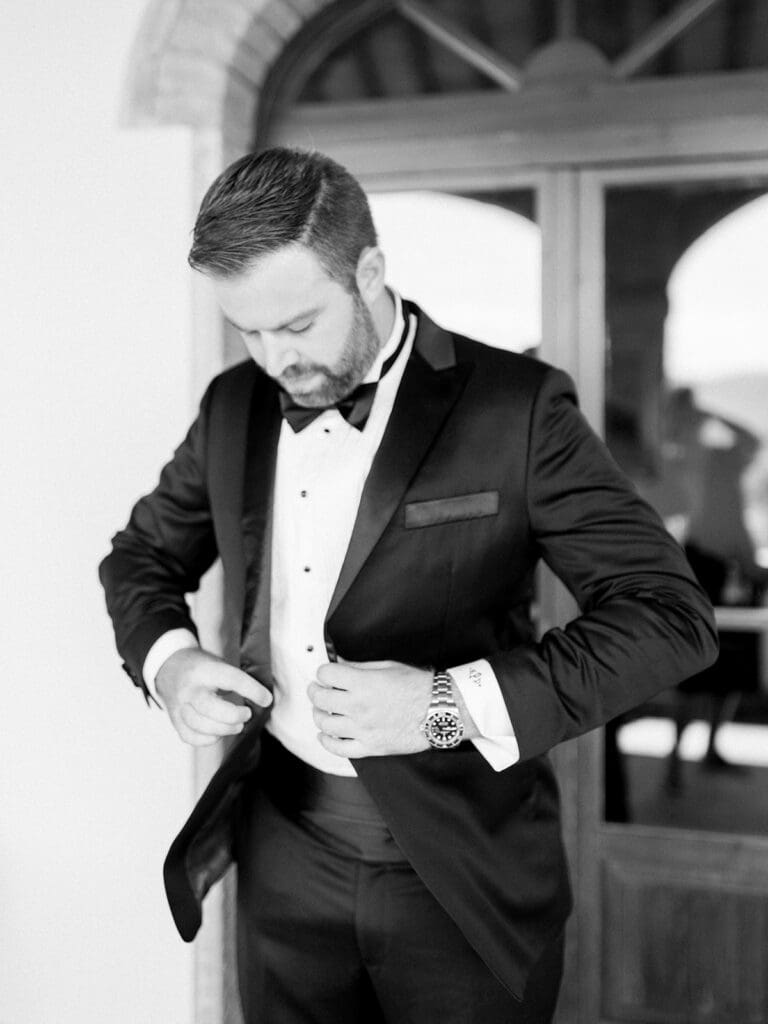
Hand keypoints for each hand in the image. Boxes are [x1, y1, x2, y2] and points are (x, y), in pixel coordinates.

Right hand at [156, 648, 271, 746]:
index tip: (266, 699)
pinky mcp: (175, 720)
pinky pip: (190, 736)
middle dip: (234, 715)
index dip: (252, 690)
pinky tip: (218, 733)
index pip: (230, 679)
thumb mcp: (217, 662)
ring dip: (224, 729)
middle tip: (247, 714)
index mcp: (203, 670)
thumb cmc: (201, 666)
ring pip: (200, 725)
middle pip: (210, 708)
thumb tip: (263, 699)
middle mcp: (189, 689)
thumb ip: (236, 678)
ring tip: (237, 725)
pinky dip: (207, 739)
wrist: (169, 667)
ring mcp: (179, 706)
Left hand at [307, 660, 433, 758]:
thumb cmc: (419, 687)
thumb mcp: (388, 666)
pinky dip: (327, 741)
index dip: (323, 672)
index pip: (326, 674)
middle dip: (315, 690)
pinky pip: (339, 748)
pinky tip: (325, 735)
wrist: (439, 711)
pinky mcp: (370, 747)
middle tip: (316, 689)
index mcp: (363, 683)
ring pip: (325, 724)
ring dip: (318, 714)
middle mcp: (359, 706)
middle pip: (321, 698)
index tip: (326, 674)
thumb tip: (341, 666)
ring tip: (322, 710)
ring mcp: (363, 729)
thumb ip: (360, 667)